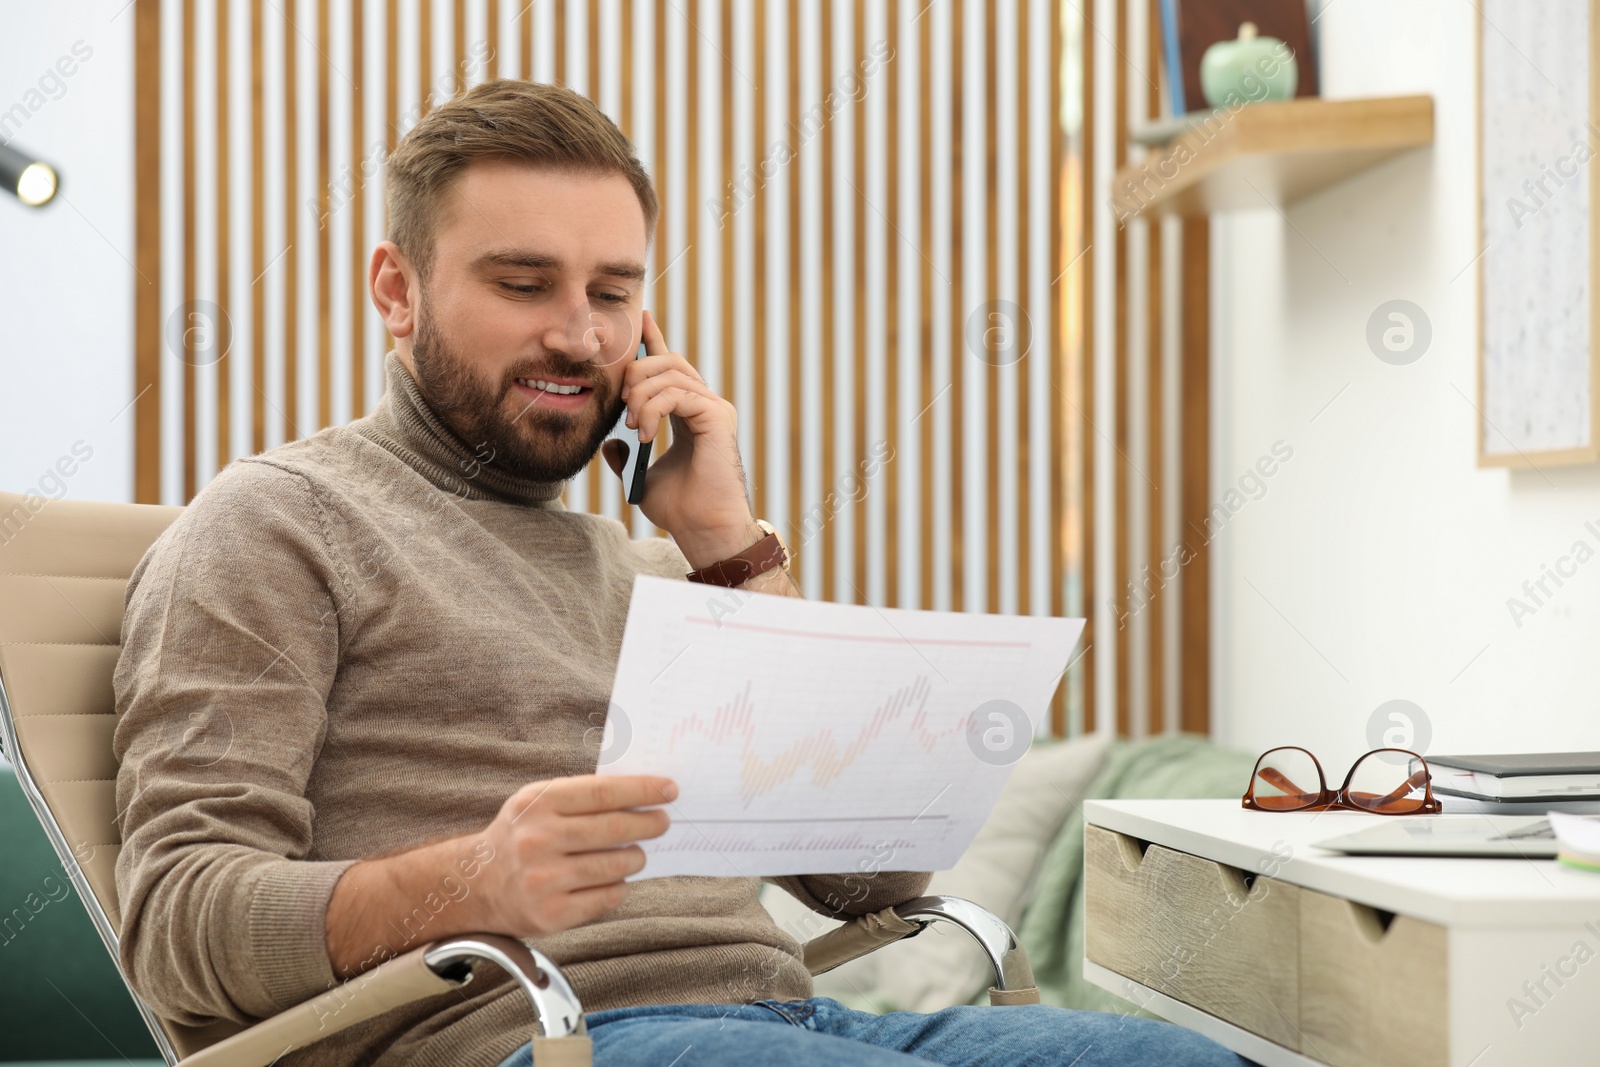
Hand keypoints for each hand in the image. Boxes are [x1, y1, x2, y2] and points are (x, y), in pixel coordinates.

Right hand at [472, 774, 675, 937]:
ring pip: (616, 865)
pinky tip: (615, 879)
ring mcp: (544, 880)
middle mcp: (538, 840)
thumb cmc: (520, 836)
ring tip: (636, 853)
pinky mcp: (551, 914)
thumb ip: (581, 796)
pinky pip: (607, 898)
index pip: (603, 792)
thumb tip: (642, 794)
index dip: (642, 789)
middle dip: (650, 823)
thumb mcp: (537, 803)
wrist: (475, 885)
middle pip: (615, 828)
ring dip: (636, 857)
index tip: (669, 789)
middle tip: (663, 821)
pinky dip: (619, 887)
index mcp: (537, 804)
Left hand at [600, 310, 759, 567]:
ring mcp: (715, 408)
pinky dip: (654, 409)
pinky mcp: (718, 416)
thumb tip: (610, 445)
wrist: (703, 528)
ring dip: (642, 396)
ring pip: (671, 373)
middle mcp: (706, 405)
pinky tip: (645, 433)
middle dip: (637, 374)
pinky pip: (678, 393)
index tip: (639, 319)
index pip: (670, 368)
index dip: (654, 340)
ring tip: (633, 426)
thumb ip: (627, 457)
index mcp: (691, 414)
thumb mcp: (642, 478)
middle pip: (669, 360)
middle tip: (622, 406)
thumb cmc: (681, 510)